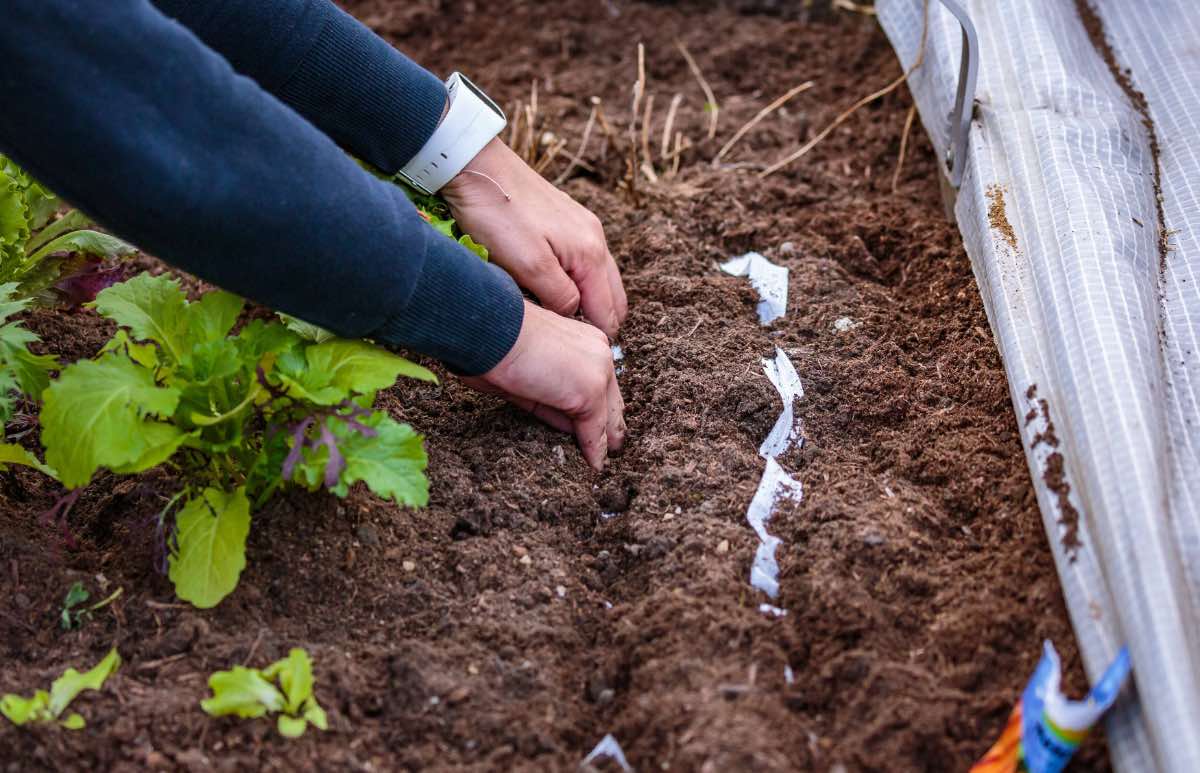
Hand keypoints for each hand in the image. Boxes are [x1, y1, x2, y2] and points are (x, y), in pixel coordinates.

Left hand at [442, 138, 627, 338]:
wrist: (474, 165)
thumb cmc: (497, 214)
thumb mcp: (527, 266)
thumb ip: (559, 297)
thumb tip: (575, 317)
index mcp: (590, 254)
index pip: (608, 312)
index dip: (593, 337)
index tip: (571, 353)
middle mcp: (595, 240)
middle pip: (613, 298)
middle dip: (599, 323)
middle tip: (570, 344)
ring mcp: (583, 228)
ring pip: (600, 281)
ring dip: (589, 304)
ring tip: (561, 323)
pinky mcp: (567, 221)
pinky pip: (585, 264)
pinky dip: (579, 284)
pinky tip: (554, 291)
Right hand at [463, 300, 624, 469]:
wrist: (487, 329)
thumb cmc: (491, 344)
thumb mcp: (526, 375)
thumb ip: (550, 398)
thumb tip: (569, 426)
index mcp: (583, 339)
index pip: (599, 381)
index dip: (601, 406)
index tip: (599, 426)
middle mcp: (598, 351)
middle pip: (611, 399)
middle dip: (609, 424)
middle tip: (611, 448)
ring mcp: (597, 371)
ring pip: (607, 415)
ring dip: (604, 440)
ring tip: (603, 460)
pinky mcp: (589, 391)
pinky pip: (594, 429)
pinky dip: (594, 450)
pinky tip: (594, 464)